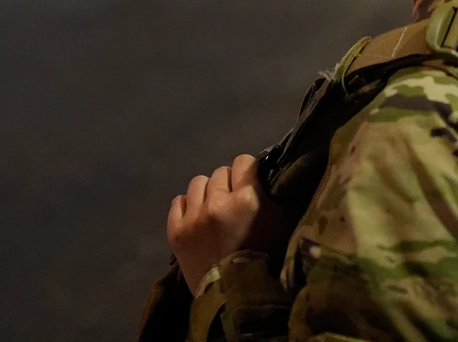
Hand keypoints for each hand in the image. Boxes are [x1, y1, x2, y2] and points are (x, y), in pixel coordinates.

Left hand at [167, 154, 288, 294]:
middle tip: (234, 201)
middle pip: (220, 172)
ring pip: (198, 183)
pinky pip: (177, 201)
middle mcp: (217, 202)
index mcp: (246, 198)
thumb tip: (268, 177)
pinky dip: (188, 206)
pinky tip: (197, 218)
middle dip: (229, 183)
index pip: (244, 162)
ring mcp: (193, 217)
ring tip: (214, 208)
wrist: (235, 296)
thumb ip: (274, 196)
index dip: (249, 171)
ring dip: (208, 192)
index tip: (251, 182)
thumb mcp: (281, 223)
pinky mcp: (175, 231)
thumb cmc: (266, 259)